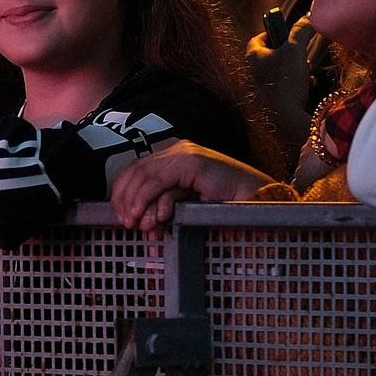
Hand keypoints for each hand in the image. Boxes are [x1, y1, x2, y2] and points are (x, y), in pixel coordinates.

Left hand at [109, 141, 283, 235]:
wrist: (256, 202)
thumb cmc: (224, 206)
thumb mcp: (187, 204)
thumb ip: (164, 205)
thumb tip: (138, 221)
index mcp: (174, 158)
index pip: (137, 169)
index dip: (122, 191)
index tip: (119, 214)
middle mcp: (177, 151)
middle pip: (137, 171)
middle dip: (126, 199)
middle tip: (125, 222)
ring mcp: (185, 154)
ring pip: (146, 177)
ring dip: (137, 203)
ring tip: (136, 224)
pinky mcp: (193, 162)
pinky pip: (160, 181)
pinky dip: (150, 200)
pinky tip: (152, 217)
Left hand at [245, 16, 315, 134]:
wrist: (287, 117)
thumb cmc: (286, 80)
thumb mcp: (295, 49)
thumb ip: (301, 30)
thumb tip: (309, 17)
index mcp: (252, 56)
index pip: (259, 37)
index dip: (274, 32)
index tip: (288, 32)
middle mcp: (252, 72)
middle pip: (271, 54)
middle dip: (289, 52)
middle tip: (300, 52)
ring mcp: (260, 88)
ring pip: (280, 71)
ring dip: (295, 69)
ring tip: (306, 71)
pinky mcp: (271, 101)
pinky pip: (285, 87)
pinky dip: (297, 84)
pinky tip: (307, 86)